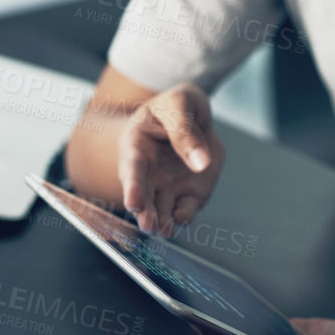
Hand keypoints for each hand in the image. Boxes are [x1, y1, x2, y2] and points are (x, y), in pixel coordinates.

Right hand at [117, 83, 222, 233]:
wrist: (194, 115)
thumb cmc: (177, 106)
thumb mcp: (180, 105)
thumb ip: (186, 131)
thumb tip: (201, 162)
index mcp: (136, 146)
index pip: (133, 170)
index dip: (133, 187)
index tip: (133, 203)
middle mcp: (149, 173)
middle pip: (143, 197)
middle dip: (145, 213)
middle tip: (149, 225)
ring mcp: (168, 186)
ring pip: (161, 209)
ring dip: (162, 222)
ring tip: (165, 230)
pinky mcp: (189, 193)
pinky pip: (185, 209)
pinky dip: (184, 216)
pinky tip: (183, 218)